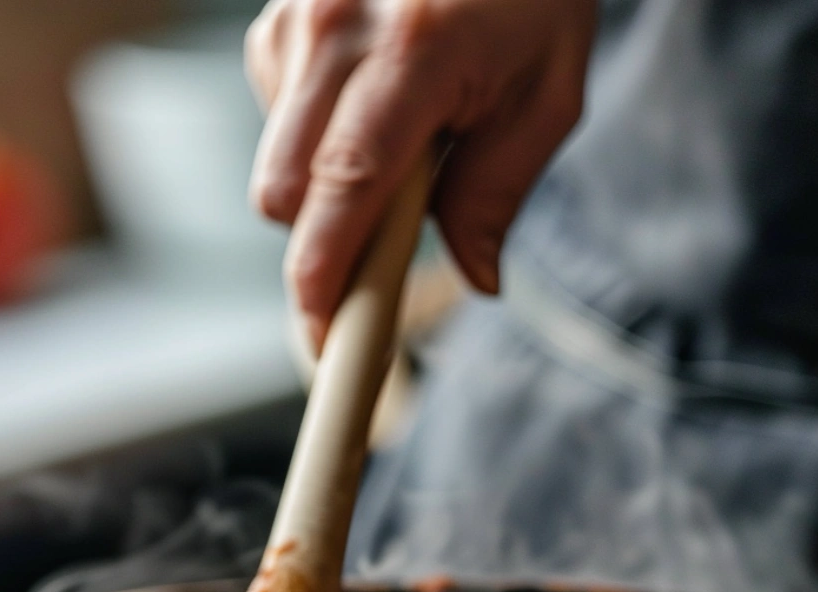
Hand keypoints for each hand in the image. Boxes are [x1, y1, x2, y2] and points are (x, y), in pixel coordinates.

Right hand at [246, 0, 594, 349]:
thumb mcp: (544, 95)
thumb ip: (498, 195)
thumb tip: (476, 278)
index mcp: (410, 50)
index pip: (344, 186)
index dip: (324, 274)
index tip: (324, 334)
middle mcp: (333, 26)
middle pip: (284, 194)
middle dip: (324, 238)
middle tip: (384, 240)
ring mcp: (292, 17)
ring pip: (277, 166)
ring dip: (325, 184)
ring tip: (394, 138)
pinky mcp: (273, 20)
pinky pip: (276, 124)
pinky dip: (315, 139)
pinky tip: (365, 102)